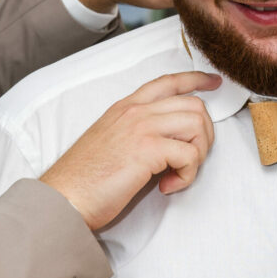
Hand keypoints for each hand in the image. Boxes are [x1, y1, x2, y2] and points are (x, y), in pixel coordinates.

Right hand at [40, 71, 219, 229]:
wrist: (63, 198)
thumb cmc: (83, 180)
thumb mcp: (110, 141)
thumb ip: (136, 131)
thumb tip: (168, 141)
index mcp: (126, 107)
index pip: (168, 82)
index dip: (196, 79)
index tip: (213, 82)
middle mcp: (135, 111)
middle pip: (194, 105)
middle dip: (204, 135)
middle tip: (189, 161)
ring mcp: (141, 127)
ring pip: (197, 124)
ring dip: (198, 154)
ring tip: (178, 173)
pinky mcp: (147, 149)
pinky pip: (190, 154)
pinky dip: (187, 175)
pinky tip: (167, 186)